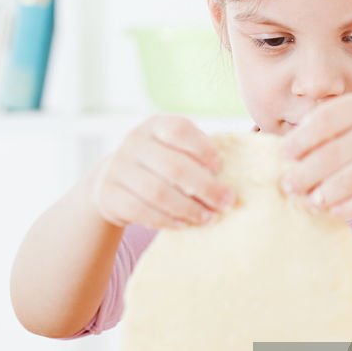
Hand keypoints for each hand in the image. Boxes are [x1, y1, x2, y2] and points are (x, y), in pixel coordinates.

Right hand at [92, 115, 235, 228]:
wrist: (112, 180)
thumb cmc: (159, 165)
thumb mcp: (173, 149)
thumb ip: (199, 155)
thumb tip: (241, 171)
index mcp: (155, 126)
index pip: (178, 130)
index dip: (202, 148)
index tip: (220, 166)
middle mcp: (134, 142)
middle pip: (173, 166)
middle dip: (205, 187)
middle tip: (227, 202)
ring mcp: (118, 168)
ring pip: (157, 192)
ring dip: (188, 208)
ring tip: (209, 218)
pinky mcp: (110, 194)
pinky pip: (141, 210)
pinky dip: (166, 220)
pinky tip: (185, 224)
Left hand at [279, 93, 351, 219]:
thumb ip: (329, 127)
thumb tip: (287, 152)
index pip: (325, 120)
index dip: (300, 139)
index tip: (284, 155)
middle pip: (333, 154)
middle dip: (305, 173)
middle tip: (289, 186)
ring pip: (351, 180)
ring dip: (324, 194)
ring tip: (309, 202)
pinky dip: (350, 207)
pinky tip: (335, 211)